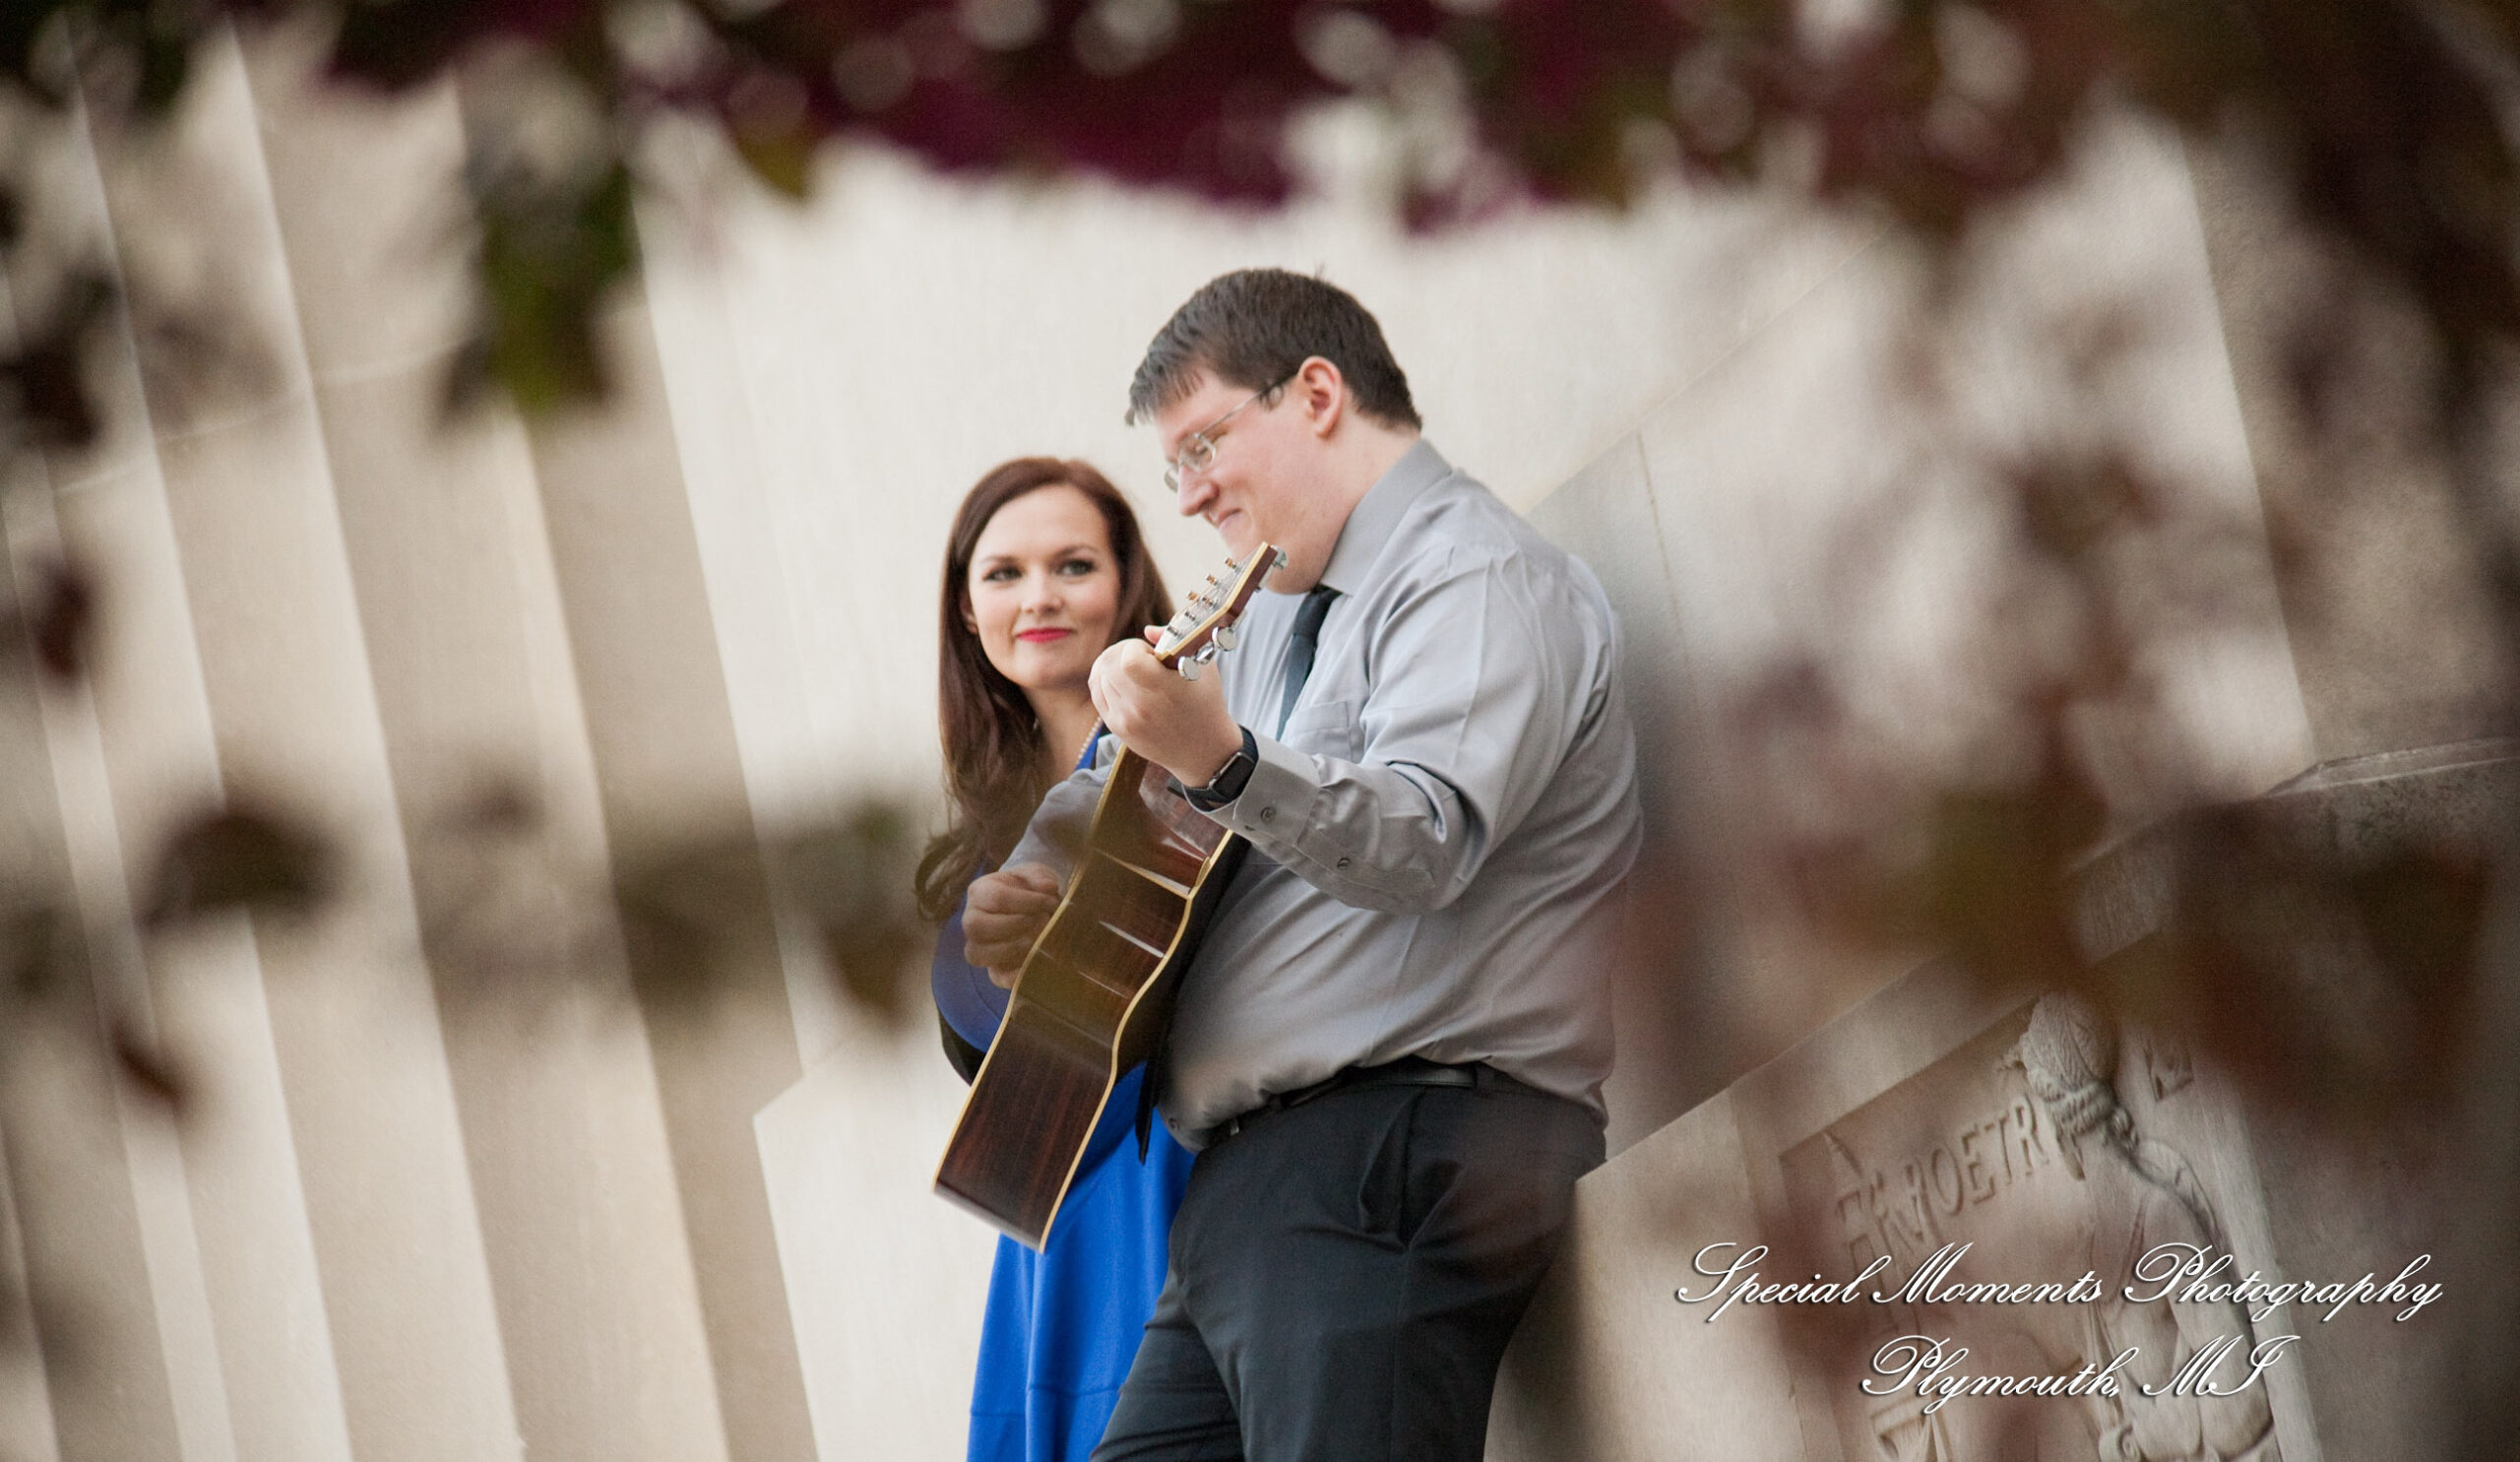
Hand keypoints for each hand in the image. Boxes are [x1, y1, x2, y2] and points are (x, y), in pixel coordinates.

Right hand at [965, 863, 1061, 987]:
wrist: (1033, 905)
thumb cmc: (1030, 888)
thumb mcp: (1036, 875)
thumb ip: (1040, 878)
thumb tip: (1048, 887)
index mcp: (980, 892)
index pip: (996, 898)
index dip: (1026, 902)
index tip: (1051, 903)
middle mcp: (971, 920)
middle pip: (977, 927)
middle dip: (1014, 926)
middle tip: (1043, 922)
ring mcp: (978, 947)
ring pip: (977, 954)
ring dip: (1011, 949)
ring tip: (1038, 941)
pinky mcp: (993, 969)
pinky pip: (995, 977)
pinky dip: (1015, 976)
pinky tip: (1035, 965)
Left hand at [1088, 632, 1243, 787]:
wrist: (1203, 750)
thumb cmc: (1206, 703)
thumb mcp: (1203, 666)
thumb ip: (1175, 641)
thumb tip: (1148, 631)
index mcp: (1165, 690)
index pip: (1129, 660)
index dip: (1135, 647)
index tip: (1150, 652)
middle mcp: (1142, 707)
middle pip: (1109, 665)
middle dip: (1122, 652)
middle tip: (1140, 657)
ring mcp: (1126, 720)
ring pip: (1099, 677)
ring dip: (1113, 665)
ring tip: (1133, 669)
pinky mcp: (1117, 728)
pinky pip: (1097, 693)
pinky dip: (1105, 680)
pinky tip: (1122, 679)